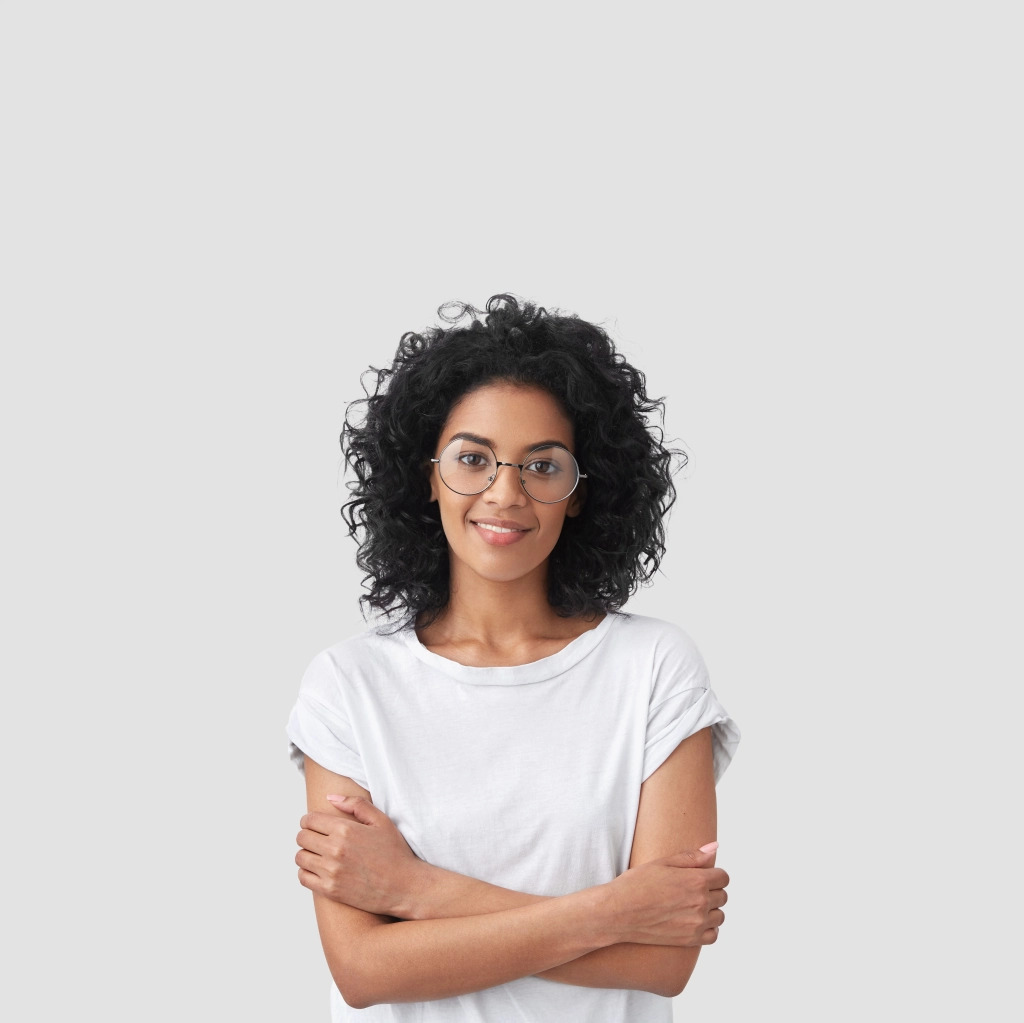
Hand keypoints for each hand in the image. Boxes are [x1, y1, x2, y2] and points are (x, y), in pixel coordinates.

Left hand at [296, 795, 421, 916]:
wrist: (404, 886)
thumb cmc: (395, 852)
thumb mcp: (381, 821)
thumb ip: (355, 804)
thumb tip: (330, 797)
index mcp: (346, 829)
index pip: (309, 820)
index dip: (310, 820)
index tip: (315, 824)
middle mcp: (335, 849)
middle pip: (301, 837)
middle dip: (307, 835)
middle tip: (318, 838)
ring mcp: (331, 871)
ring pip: (300, 857)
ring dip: (306, 853)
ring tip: (319, 854)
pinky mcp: (330, 890)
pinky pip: (303, 877)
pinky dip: (306, 872)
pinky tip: (318, 869)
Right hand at [604, 844, 728, 946]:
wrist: (619, 912)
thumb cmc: (636, 884)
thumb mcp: (663, 863)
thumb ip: (692, 857)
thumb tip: (715, 847)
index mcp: (696, 881)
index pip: (723, 877)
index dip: (715, 874)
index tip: (703, 875)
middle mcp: (700, 903)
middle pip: (722, 896)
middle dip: (712, 891)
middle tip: (692, 889)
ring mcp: (696, 923)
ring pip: (720, 916)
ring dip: (711, 910)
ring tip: (692, 905)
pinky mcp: (690, 940)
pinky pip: (713, 935)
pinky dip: (708, 928)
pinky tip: (694, 921)